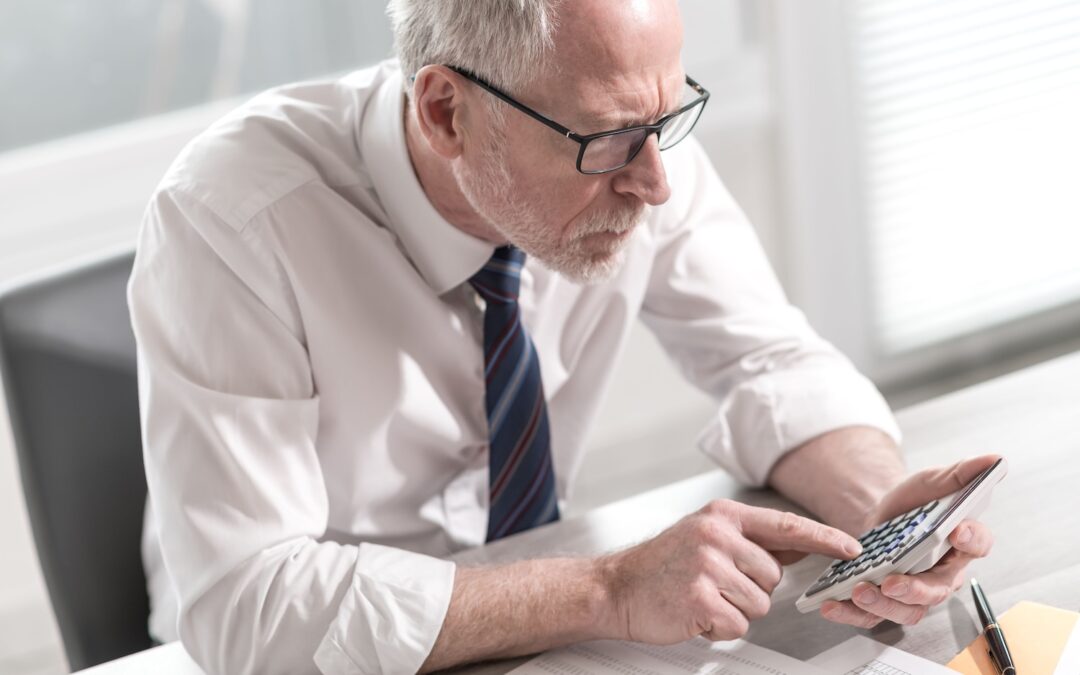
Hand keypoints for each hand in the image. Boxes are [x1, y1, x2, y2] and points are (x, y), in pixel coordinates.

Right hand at [602, 499, 861, 643]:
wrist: (617, 588)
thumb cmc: (661, 564)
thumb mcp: (706, 536)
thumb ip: (751, 540)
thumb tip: (797, 545)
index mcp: (722, 516)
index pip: (786, 526)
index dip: (823, 538)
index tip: (851, 548)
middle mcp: (717, 535)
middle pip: (773, 576)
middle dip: (750, 589)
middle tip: (714, 585)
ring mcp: (707, 565)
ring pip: (759, 603)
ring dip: (735, 610)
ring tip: (702, 597)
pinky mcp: (700, 597)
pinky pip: (737, 624)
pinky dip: (719, 627)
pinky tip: (695, 612)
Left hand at [820, 454, 999, 627]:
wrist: (881, 517)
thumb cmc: (915, 504)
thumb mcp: (932, 482)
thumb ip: (960, 473)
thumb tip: (993, 458)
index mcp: (962, 543)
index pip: (977, 544)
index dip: (971, 538)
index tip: (957, 529)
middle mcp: (943, 574)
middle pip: (938, 590)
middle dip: (915, 589)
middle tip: (893, 582)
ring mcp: (916, 592)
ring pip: (908, 610)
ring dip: (883, 605)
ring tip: (859, 591)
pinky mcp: (887, 601)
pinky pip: (874, 615)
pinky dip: (852, 613)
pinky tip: (832, 605)